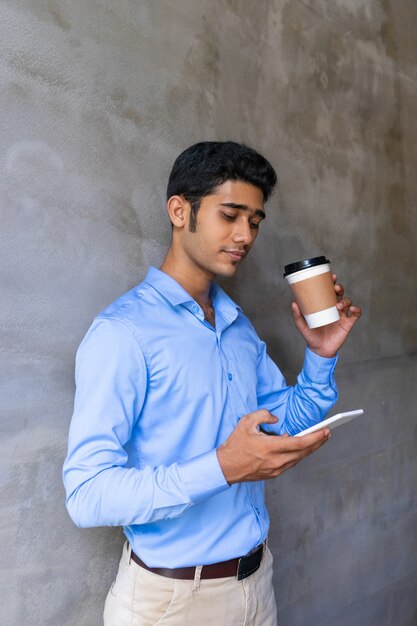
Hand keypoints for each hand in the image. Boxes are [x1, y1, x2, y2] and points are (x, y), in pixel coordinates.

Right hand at [216, 409, 330, 483]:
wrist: (225, 467)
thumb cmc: (235, 445)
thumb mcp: (246, 422)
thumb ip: (263, 415)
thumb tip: (276, 419)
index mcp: (270, 447)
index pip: (299, 443)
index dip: (315, 437)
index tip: (325, 431)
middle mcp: (275, 460)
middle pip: (303, 452)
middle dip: (318, 442)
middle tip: (327, 433)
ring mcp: (275, 469)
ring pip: (299, 459)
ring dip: (310, 449)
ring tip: (318, 439)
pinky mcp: (274, 474)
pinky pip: (291, 463)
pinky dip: (299, 455)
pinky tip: (301, 447)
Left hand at [291, 274, 360, 357]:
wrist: (320, 350)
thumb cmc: (311, 336)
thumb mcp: (302, 326)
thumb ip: (298, 316)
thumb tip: (294, 303)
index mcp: (324, 305)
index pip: (328, 291)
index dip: (331, 282)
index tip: (331, 276)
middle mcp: (334, 308)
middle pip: (340, 294)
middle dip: (339, 288)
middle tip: (335, 288)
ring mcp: (342, 315)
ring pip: (348, 302)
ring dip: (345, 301)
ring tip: (338, 306)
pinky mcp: (348, 323)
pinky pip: (356, 314)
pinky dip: (357, 310)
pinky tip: (353, 309)